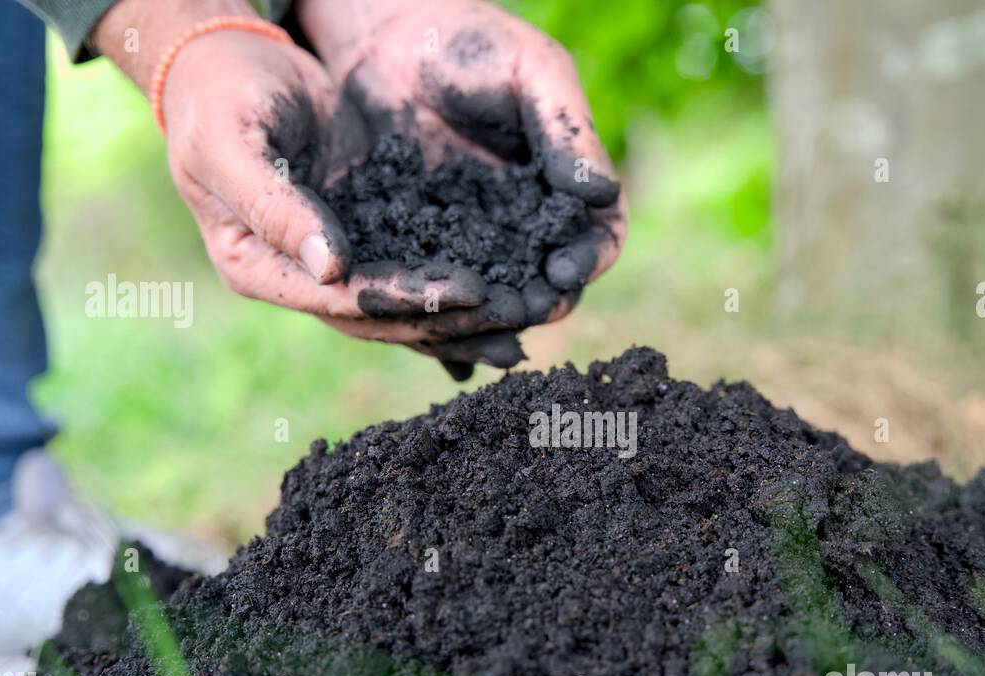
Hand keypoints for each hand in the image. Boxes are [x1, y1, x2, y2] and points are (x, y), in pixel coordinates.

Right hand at [96, 0, 520, 368]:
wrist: (228, 57)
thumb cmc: (218, 92)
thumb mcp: (232, 142)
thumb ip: (274, 204)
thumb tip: (329, 267)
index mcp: (253, 265)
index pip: (338, 300)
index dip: (402, 300)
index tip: (465, 292)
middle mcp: (296, 277)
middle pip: (379, 317)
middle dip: (447, 319)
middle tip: (514, 315)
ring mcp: (332, 261)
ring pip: (403, 306)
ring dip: (462, 316)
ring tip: (525, 318)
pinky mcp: (365, 235)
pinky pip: (416, 270)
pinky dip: (459, 284)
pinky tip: (508, 288)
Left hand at [297, 0, 628, 371]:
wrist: (384, 35)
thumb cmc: (469, 43)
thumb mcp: (530, 71)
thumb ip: (565, 129)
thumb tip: (601, 192)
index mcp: (566, 188)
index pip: (598, 238)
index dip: (590, 259)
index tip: (566, 270)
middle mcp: (526, 226)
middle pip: (549, 283)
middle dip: (540, 303)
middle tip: (522, 313)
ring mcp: (473, 243)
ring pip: (493, 298)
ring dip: (488, 321)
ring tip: (475, 330)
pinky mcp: (417, 249)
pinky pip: (432, 290)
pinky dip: (432, 314)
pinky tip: (422, 326)